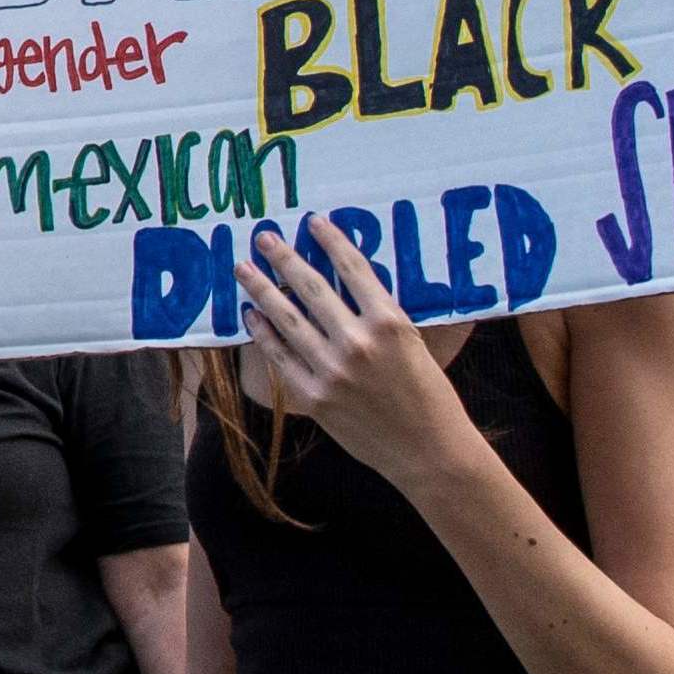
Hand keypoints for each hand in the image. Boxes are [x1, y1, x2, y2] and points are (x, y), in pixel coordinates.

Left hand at [236, 215, 474, 491]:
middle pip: (310, 287)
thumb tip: (353, 284)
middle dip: (282, 257)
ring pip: (286, 319)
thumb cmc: (431, 397)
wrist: (430, 453)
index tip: (313, 221)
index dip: (331, 241)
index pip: (353, 269)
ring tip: (242, 269)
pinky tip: (251, 315)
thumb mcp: (416, 345)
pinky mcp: (315, 398)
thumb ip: (383, 317)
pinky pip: (280, 357)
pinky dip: (263, 334)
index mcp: (390, 323)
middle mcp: (358, 343)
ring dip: (261, 289)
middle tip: (263, 237)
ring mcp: (332, 371)